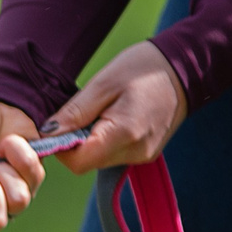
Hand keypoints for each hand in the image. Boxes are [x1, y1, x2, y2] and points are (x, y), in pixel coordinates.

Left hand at [47, 42, 187, 174]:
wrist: (184, 68)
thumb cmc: (144, 68)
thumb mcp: (103, 83)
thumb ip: (75, 112)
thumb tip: (47, 134)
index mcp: (123, 135)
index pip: (77, 162)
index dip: (59, 148)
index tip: (55, 126)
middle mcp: (134, 153)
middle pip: (87, 163)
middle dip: (72, 144)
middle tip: (76, 113)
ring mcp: (142, 156)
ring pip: (98, 160)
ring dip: (88, 141)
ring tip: (97, 111)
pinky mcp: (145, 154)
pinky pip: (113, 154)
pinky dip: (103, 140)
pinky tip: (109, 117)